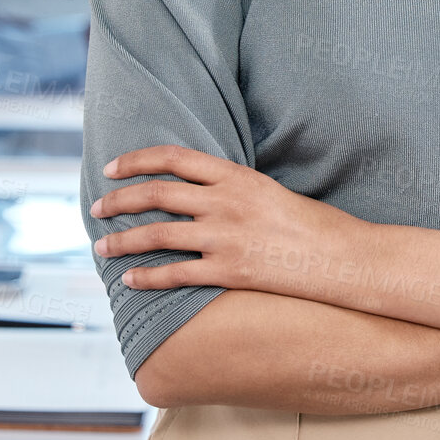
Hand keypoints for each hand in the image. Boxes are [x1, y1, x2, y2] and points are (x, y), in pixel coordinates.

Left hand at [88, 145, 360, 296]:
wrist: (344, 257)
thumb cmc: (314, 226)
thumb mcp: (271, 192)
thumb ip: (234, 191)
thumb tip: (200, 196)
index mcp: (237, 175)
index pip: (173, 158)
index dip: (136, 161)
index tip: (112, 169)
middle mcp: (226, 202)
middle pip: (156, 195)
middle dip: (118, 201)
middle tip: (95, 209)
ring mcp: (226, 237)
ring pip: (157, 234)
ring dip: (122, 242)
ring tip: (101, 249)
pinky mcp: (230, 271)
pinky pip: (176, 274)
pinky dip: (147, 278)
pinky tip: (129, 282)